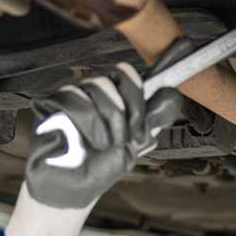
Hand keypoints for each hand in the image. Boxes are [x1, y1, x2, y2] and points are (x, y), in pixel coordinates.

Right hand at [3, 62, 182, 235]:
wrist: (76, 188)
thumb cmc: (101, 167)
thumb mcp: (134, 144)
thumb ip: (151, 119)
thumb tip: (172, 94)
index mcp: (116, 99)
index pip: (133, 76)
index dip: (159, 63)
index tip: (184, 48)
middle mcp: (95, 91)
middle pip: (121, 77)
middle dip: (131, 111)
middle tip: (126, 136)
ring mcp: (73, 94)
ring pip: (100, 87)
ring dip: (109, 125)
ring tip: (103, 145)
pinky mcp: (51, 102)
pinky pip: (77, 101)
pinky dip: (89, 126)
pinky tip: (85, 142)